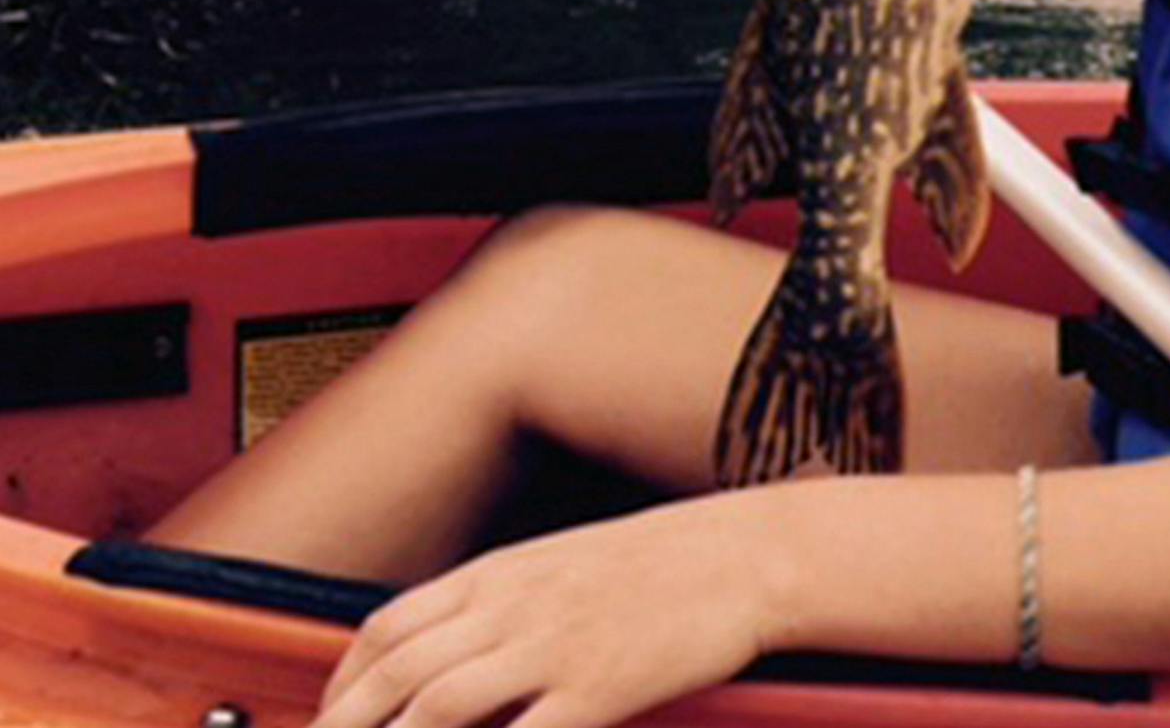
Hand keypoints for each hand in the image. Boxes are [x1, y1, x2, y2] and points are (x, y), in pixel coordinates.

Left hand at [311, 496, 764, 727]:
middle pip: (397, 674)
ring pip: (440, 707)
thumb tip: (447, 644)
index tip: (327, 721)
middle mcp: (514, 606)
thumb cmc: (663, 562)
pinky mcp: (600, 686)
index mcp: (502, 574)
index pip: (389, 628)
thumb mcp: (565, 563)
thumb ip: (503, 602)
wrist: (744, 554)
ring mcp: (555, 646)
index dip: (341, 685)